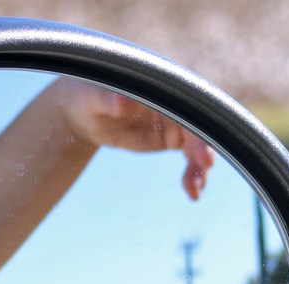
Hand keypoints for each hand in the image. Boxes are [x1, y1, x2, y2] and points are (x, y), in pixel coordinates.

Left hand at [49, 78, 214, 199]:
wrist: (85, 110)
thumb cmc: (89, 92)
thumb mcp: (95, 95)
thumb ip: (110, 98)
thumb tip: (122, 102)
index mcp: (163, 85)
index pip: (187, 106)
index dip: (197, 127)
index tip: (200, 150)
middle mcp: (176, 101)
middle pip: (198, 126)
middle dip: (203, 150)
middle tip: (202, 170)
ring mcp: (176, 120)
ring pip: (198, 145)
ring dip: (200, 168)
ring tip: (194, 191)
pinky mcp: (172, 138)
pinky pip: (190, 157)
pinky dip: (193, 174)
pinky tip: (192, 193)